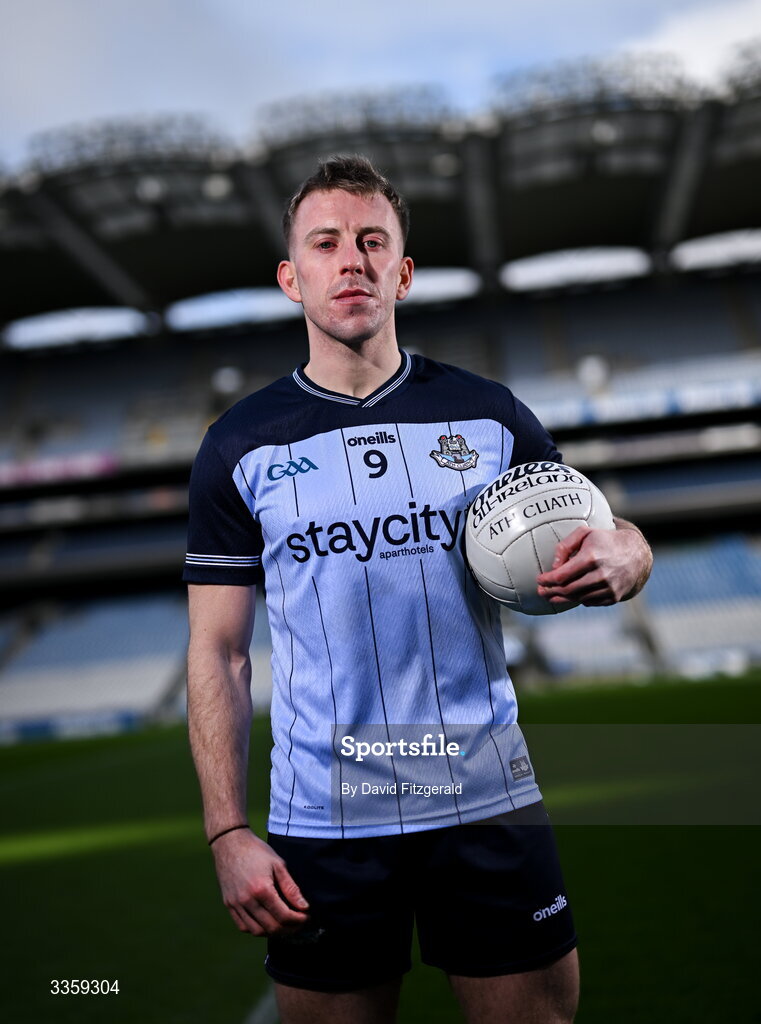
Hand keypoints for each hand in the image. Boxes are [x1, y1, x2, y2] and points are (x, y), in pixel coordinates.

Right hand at [211, 828, 309, 936]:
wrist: (230, 843)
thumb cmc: (256, 851)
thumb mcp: (278, 864)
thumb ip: (291, 888)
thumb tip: (304, 907)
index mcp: (261, 889)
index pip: (283, 916)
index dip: (298, 920)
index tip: (307, 917)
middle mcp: (247, 900)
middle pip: (271, 927)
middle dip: (289, 929)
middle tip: (299, 924)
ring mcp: (235, 904)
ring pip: (257, 931)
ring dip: (274, 932)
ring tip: (285, 926)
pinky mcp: (229, 904)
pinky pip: (243, 926)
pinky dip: (257, 929)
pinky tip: (267, 923)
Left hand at [536, 522, 651, 610]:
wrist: (636, 554)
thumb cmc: (605, 540)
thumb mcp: (585, 533)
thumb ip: (565, 545)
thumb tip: (554, 566)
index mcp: (591, 557)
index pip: (562, 575)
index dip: (547, 580)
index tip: (539, 580)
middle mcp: (600, 575)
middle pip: (567, 590)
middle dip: (550, 592)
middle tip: (541, 591)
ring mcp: (608, 588)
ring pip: (577, 598)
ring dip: (561, 598)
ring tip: (551, 596)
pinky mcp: (614, 597)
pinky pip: (589, 602)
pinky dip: (578, 599)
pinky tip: (571, 595)